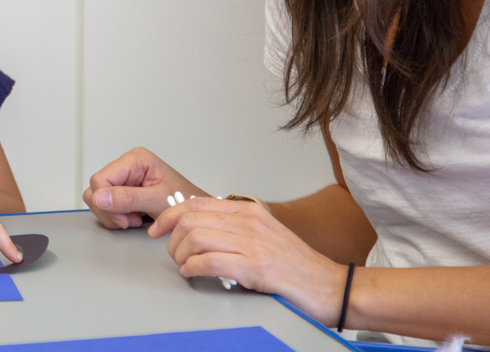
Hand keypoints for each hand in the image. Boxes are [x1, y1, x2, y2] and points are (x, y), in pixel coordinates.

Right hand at [83, 147, 206, 228]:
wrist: (193, 211)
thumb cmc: (183, 200)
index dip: (106, 202)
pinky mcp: (122, 190)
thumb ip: (128, 198)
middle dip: (110, 211)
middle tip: (130, 219)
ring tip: (134, 218)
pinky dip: (116, 216)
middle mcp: (126, 165)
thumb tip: (99, 197)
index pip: (100, 179)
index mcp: (135, 159)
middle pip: (95, 190)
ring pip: (97, 199)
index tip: (124, 217)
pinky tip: (133, 217)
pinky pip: (105, 205)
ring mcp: (123, 177)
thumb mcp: (157, 200)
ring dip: (113, 215)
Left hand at [150, 196, 346, 323]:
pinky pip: (209, 261)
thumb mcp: (263, 235)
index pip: (196, 203)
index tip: (159, 228)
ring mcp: (253, 243)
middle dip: (172, 238)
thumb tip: (197, 229)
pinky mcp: (256, 267)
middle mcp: (249, 222)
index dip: (170, 214)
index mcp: (249, 211)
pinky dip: (193, 268)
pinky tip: (193, 274)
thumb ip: (234, 228)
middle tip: (172, 253)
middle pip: (191, 219)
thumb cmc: (296, 265)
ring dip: (181, 254)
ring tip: (185, 265)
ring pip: (196, 238)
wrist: (330, 286)